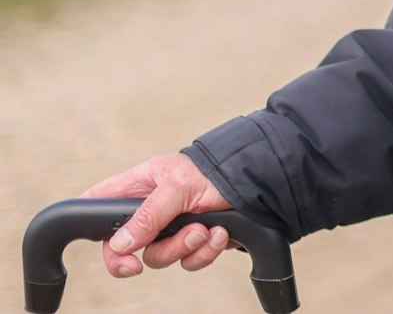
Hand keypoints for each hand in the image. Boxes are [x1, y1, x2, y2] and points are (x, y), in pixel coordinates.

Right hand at [82, 153, 235, 278]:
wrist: (260, 182)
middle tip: (136, 266)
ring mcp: (172, 227)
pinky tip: (220, 234)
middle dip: (136, 256)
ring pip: (159, 257)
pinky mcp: (195, 240)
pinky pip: (190, 261)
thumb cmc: (216, 170)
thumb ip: (149, 214)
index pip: (97, 204)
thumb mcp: (179, 186)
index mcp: (139, 186)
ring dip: (183, 248)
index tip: (100, 245)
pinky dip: (205, 252)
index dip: (87, 224)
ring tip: (203, 229)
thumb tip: (120, 244)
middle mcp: (151, 209)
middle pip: (123, 246)